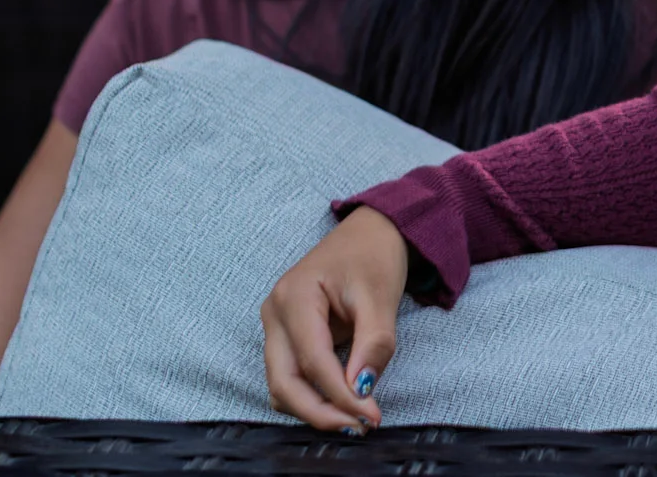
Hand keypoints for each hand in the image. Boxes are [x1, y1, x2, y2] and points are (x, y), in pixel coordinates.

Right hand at [262, 207, 409, 430]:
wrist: (371, 231)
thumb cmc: (375, 256)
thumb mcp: (381, 297)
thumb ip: (373, 344)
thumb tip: (361, 390)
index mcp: (294, 297)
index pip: (312, 362)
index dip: (340, 395)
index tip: (370, 416)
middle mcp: (275, 313)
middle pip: (283, 382)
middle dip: (319, 411)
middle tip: (359, 426)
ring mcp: (275, 324)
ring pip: (282, 384)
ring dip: (314, 406)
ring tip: (355, 416)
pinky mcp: (285, 334)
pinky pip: (291, 374)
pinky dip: (313, 393)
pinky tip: (343, 399)